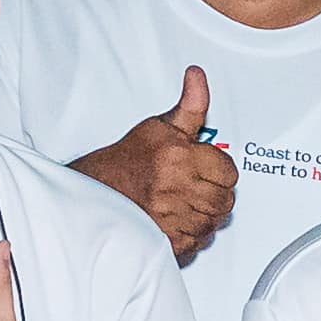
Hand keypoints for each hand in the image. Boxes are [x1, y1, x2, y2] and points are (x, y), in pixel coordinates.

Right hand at [74, 72, 238, 262]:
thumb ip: (190, 105)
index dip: (220, 170)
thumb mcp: (159, 127)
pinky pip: (196, 244)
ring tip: (190, 205)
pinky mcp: (164, 242)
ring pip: (212, 224)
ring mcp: (169, 217)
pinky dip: (192, 237)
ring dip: (206, 217)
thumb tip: (197, 77)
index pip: (228, 171)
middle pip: (224, 200)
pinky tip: (180, 223)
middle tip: (199, 188)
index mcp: (178, 156)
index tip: (207, 168)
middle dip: (216, 194)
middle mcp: (175, 187)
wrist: (92, 192)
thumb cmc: (125, 162)